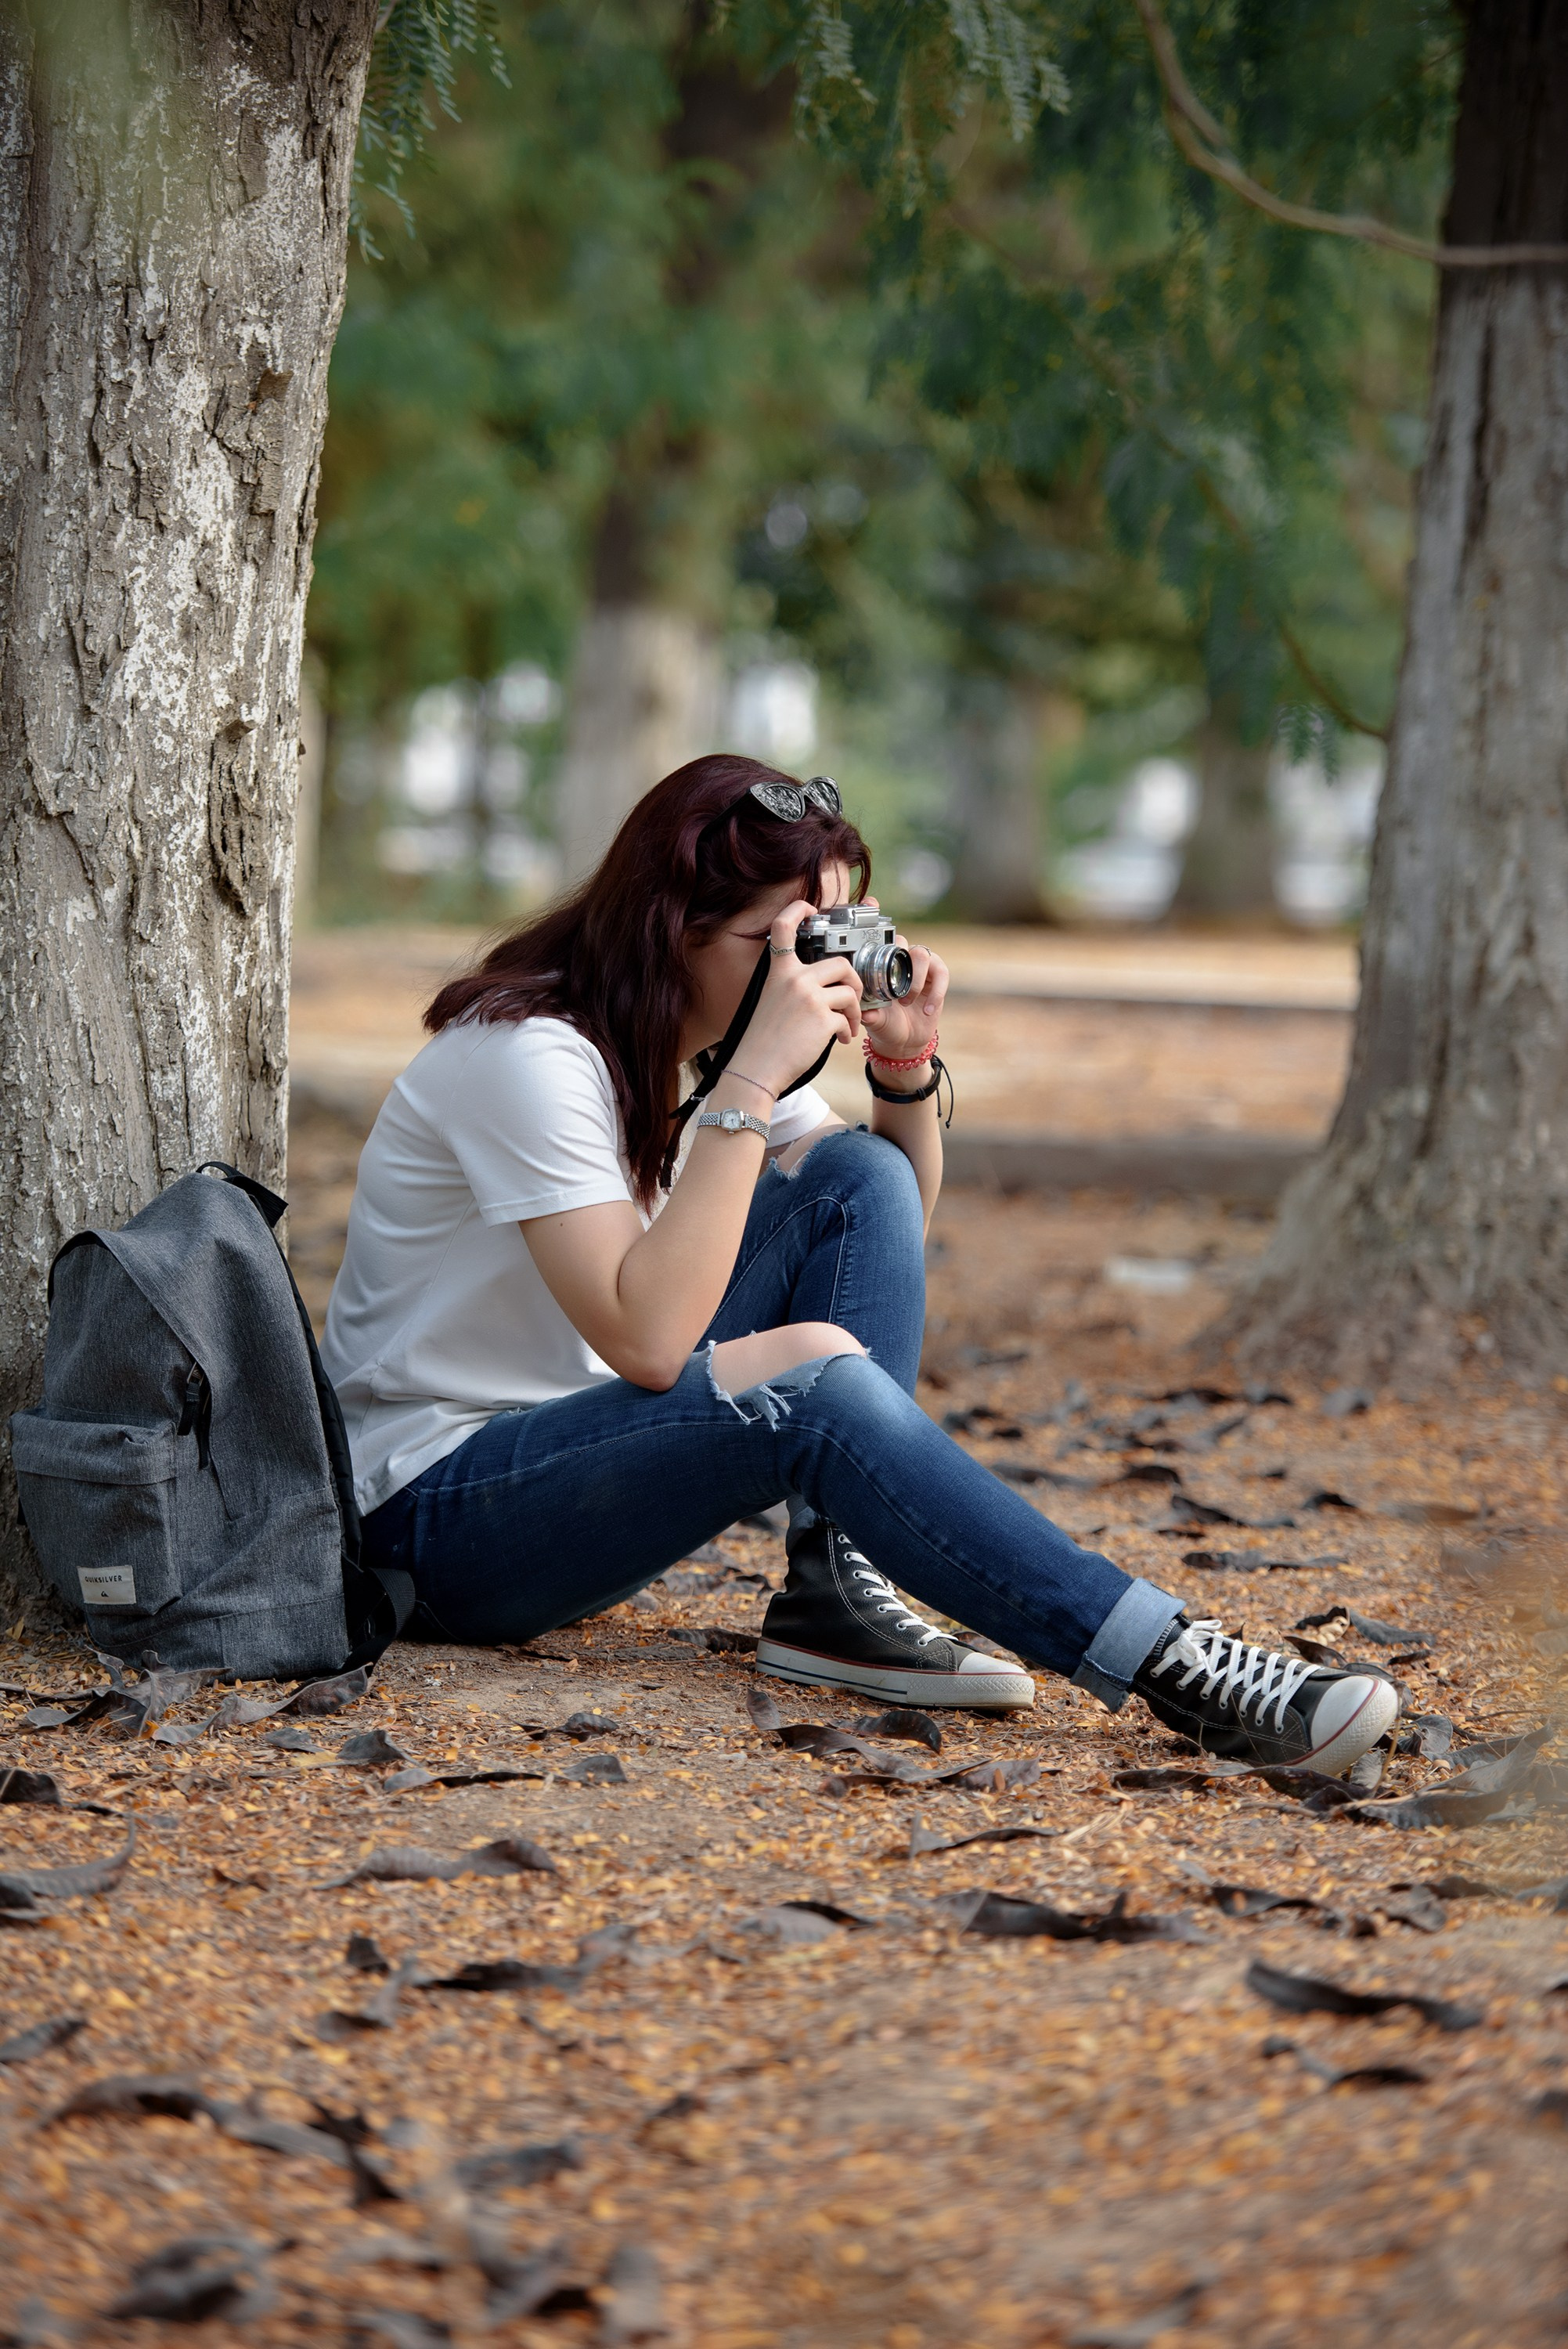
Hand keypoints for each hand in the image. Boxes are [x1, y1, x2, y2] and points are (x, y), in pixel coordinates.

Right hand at [734, 898, 861, 1094]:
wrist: (757, 1068)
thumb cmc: (764, 1039)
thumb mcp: (771, 999)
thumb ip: (793, 984)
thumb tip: (827, 984)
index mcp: (779, 970)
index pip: (783, 927)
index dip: (797, 909)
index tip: (809, 907)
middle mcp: (794, 978)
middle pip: (841, 963)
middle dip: (854, 981)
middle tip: (852, 998)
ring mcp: (809, 997)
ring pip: (850, 992)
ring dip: (855, 1012)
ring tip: (848, 1026)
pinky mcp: (823, 1018)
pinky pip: (848, 1018)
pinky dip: (848, 1031)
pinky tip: (841, 1040)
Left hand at [860, 904, 946, 1065]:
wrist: (905, 1041)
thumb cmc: (884, 1024)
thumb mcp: (873, 1020)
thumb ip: (869, 1015)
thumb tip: (864, 1014)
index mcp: (878, 964)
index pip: (877, 936)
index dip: (874, 915)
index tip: (871, 902)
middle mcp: (899, 960)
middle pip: (902, 940)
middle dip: (899, 958)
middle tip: (893, 987)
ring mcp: (919, 967)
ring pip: (921, 954)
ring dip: (914, 979)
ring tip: (907, 1002)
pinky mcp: (938, 978)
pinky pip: (941, 973)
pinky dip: (934, 992)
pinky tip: (926, 1009)